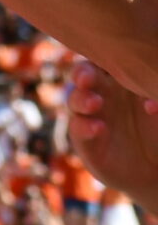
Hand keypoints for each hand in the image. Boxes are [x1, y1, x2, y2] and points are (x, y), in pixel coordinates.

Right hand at [67, 63, 157, 210]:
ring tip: (95, 104)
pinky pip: (77, 126)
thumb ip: (156, 100)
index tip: (108, 54)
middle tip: (88, 77)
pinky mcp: (83, 137)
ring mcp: (91, 114)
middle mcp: (102, 93)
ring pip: (75, 98)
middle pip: (83, 73)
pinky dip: (85, 125)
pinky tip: (99, 128)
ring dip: (82, 98)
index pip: (106, 60)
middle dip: (83, 73)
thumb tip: (151, 102)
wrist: (153, 170)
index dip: (102, 54)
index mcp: (122, 80)